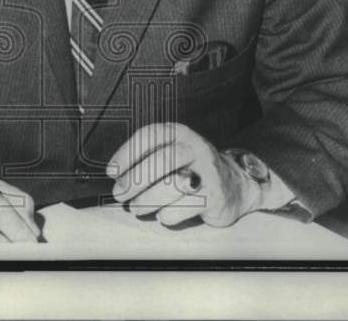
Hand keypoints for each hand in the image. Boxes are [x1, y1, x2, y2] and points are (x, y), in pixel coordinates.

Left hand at [107, 123, 261, 227]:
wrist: (234, 185)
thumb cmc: (192, 170)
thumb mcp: (172, 154)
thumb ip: (147, 159)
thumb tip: (116, 177)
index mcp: (179, 133)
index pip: (150, 136)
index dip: (127, 154)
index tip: (112, 172)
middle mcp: (195, 148)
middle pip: (161, 161)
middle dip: (135, 180)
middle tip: (120, 194)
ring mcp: (207, 172)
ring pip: (171, 186)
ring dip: (147, 201)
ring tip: (137, 208)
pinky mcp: (215, 196)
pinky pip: (183, 208)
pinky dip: (167, 214)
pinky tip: (163, 214)